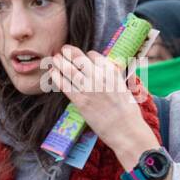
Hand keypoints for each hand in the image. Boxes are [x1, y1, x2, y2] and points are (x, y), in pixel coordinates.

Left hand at [47, 45, 156, 165]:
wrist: (126, 129)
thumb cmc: (127, 110)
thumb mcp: (124, 86)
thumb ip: (113, 76)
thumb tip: (104, 68)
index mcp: (112, 72)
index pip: (94, 56)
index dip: (85, 55)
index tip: (80, 56)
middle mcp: (100, 77)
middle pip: (79, 59)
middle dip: (68, 52)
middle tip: (62, 50)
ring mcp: (89, 89)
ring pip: (69, 70)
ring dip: (59, 62)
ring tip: (54, 59)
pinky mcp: (81, 101)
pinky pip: (65, 86)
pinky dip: (57, 77)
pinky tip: (52, 72)